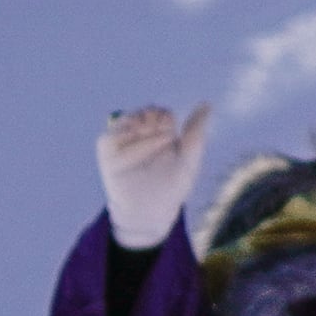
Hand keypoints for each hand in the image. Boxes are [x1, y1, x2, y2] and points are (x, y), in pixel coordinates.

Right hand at [97, 103, 210, 250]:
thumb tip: (207, 104)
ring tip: (146, 134)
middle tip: (160, 134)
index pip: (161, 113)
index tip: (170, 135)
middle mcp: (142, 136)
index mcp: (161, 135)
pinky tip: (133, 138)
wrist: (152, 211)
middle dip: (153, 118)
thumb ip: (195, 132)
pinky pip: (110, 136)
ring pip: (128, 119)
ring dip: (139, 123)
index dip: (165, 118)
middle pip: (145, 112)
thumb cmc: (172, 187)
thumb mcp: (189, 160)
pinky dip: (121, 134)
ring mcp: (124, 143)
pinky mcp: (108, 153)